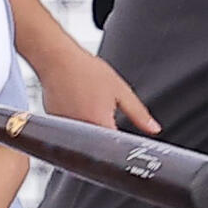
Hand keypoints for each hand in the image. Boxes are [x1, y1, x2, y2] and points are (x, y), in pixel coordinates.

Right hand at [37, 43, 158, 133]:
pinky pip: (70, 132)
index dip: (122, 144)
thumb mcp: (120, 90)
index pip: (116, 147)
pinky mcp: (55, 126)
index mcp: (100, 124)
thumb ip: (138, 113)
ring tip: (87, 103)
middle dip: (105, 134)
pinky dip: (76, 123)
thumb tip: (153, 128)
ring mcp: (65, 130)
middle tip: (101, 109)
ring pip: (84, 139)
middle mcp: (81, 131)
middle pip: (99, 145)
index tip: (122, 132)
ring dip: (89, 129)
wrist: (56, 59)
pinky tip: (76, 104)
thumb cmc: (85, 70)